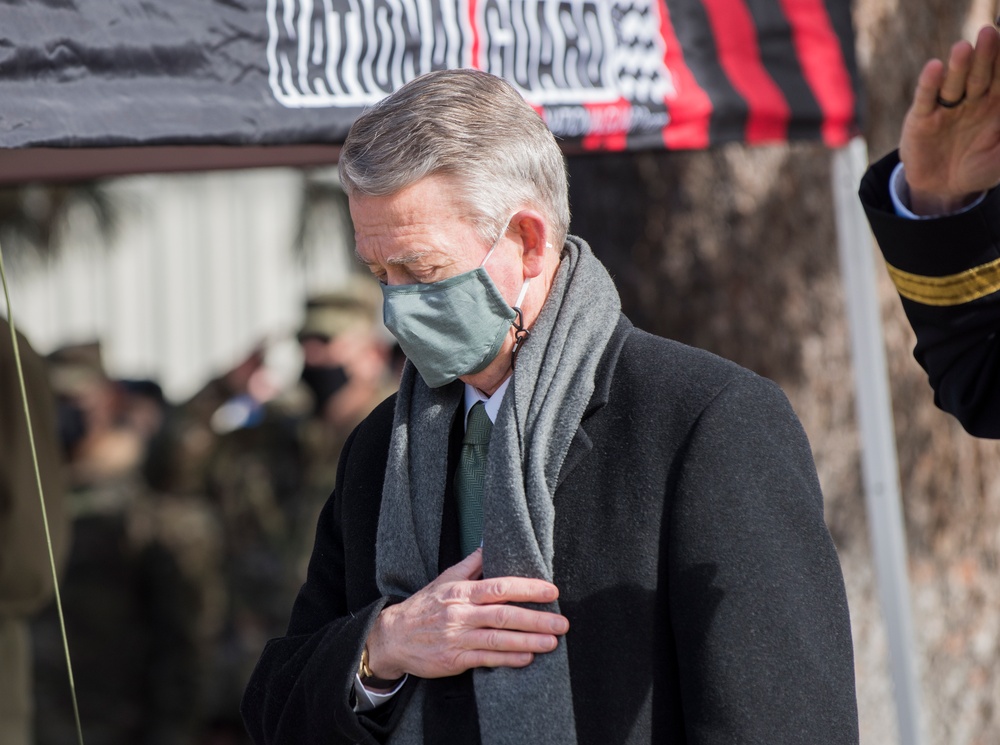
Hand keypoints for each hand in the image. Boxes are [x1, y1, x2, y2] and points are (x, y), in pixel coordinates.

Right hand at [363, 548, 568, 680]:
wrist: (393, 637)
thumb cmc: (424, 606)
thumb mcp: (444, 579)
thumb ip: (470, 564)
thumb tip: (489, 543)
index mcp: (461, 592)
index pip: (499, 587)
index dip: (527, 589)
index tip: (551, 591)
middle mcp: (461, 614)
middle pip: (504, 615)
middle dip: (536, 618)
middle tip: (562, 622)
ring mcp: (458, 638)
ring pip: (498, 639)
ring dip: (528, 640)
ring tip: (552, 641)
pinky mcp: (454, 659)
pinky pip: (486, 659)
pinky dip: (508, 659)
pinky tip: (527, 658)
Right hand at [900, 25, 999, 214]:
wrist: (943, 189)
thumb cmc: (978, 168)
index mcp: (995, 105)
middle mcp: (971, 101)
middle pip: (980, 75)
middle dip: (986, 56)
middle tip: (990, 34)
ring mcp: (946, 108)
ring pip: (954, 83)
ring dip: (959, 66)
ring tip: (963, 48)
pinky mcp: (921, 119)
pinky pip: (926, 99)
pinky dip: (929, 84)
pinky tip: (933, 69)